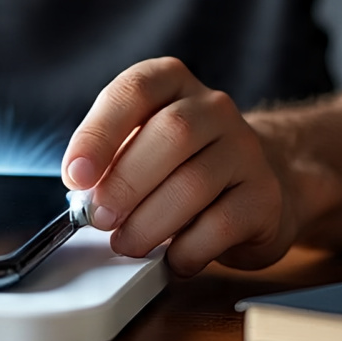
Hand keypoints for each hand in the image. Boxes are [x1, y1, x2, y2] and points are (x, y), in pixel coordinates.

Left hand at [61, 57, 296, 275]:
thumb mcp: (142, 144)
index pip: (135, 90)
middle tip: (100, 218)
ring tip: (126, 244)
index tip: (76, 175)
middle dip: (125, 183)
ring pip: (194, 182)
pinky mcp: (266, 196)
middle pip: (171, 134)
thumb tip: (84, 194)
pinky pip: (222, 224)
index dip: (100, 132)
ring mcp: (246, 149)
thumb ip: (113, 159)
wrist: (258, 182)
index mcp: (172, 82)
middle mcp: (214, 107)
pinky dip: (187, 248)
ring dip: (149, 221)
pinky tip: (172, 258)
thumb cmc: (182, 163)